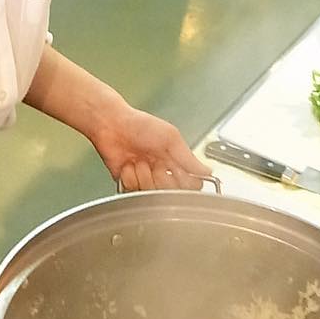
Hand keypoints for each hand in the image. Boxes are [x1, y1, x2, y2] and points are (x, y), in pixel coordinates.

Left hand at [92, 104, 209, 190]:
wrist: (111, 125)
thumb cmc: (139, 125)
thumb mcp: (170, 137)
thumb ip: (188, 158)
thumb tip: (207, 171)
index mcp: (175, 161)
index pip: (190, 184)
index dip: (183, 182)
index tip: (176, 170)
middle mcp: (161, 171)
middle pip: (170, 192)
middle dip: (161, 177)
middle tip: (154, 162)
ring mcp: (145, 178)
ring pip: (151, 193)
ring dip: (144, 175)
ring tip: (138, 160)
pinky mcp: (129, 183)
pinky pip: (133, 191)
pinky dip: (129, 177)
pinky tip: (128, 165)